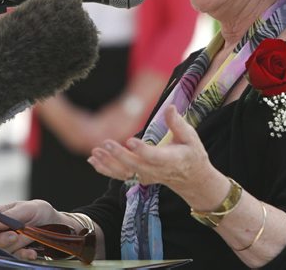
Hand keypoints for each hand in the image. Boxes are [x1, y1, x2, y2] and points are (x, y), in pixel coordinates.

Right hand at [0, 200, 60, 260]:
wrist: (53, 224)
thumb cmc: (38, 211)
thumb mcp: (29, 207)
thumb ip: (13, 213)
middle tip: (13, 235)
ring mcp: (5, 243)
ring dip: (11, 247)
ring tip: (25, 238)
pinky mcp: (15, 253)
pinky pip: (14, 258)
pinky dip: (23, 255)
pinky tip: (31, 253)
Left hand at [87, 105, 221, 201]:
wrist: (192, 179)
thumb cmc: (192, 153)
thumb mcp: (190, 137)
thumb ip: (177, 123)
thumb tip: (170, 107)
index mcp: (171, 160)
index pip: (153, 156)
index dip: (142, 150)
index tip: (130, 140)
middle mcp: (157, 171)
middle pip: (135, 165)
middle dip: (119, 155)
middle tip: (106, 143)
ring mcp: (147, 176)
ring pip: (125, 173)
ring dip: (108, 163)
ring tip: (95, 152)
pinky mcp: (139, 177)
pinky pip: (120, 176)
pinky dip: (106, 169)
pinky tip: (93, 160)